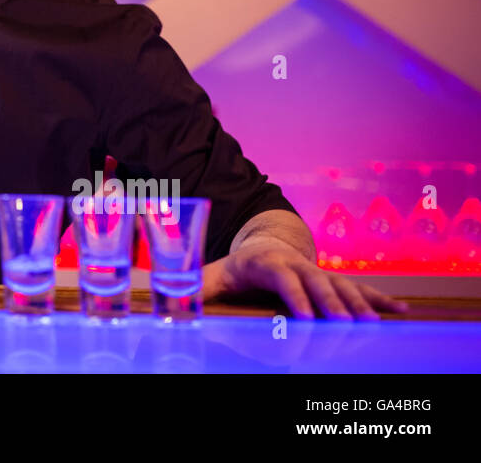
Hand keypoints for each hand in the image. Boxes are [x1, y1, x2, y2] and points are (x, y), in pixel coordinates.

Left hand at [204, 236, 409, 319]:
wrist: (264, 243)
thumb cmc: (235, 267)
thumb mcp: (212, 275)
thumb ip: (195, 290)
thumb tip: (170, 301)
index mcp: (266, 263)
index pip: (283, 281)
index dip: (296, 299)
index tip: (307, 321)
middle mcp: (297, 265)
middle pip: (318, 285)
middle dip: (332, 308)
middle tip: (345, 330)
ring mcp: (319, 271)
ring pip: (343, 287)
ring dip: (360, 307)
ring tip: (374, 327)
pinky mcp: (335, 280)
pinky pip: (360, 289)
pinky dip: (381, 300)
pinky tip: (403, 312)